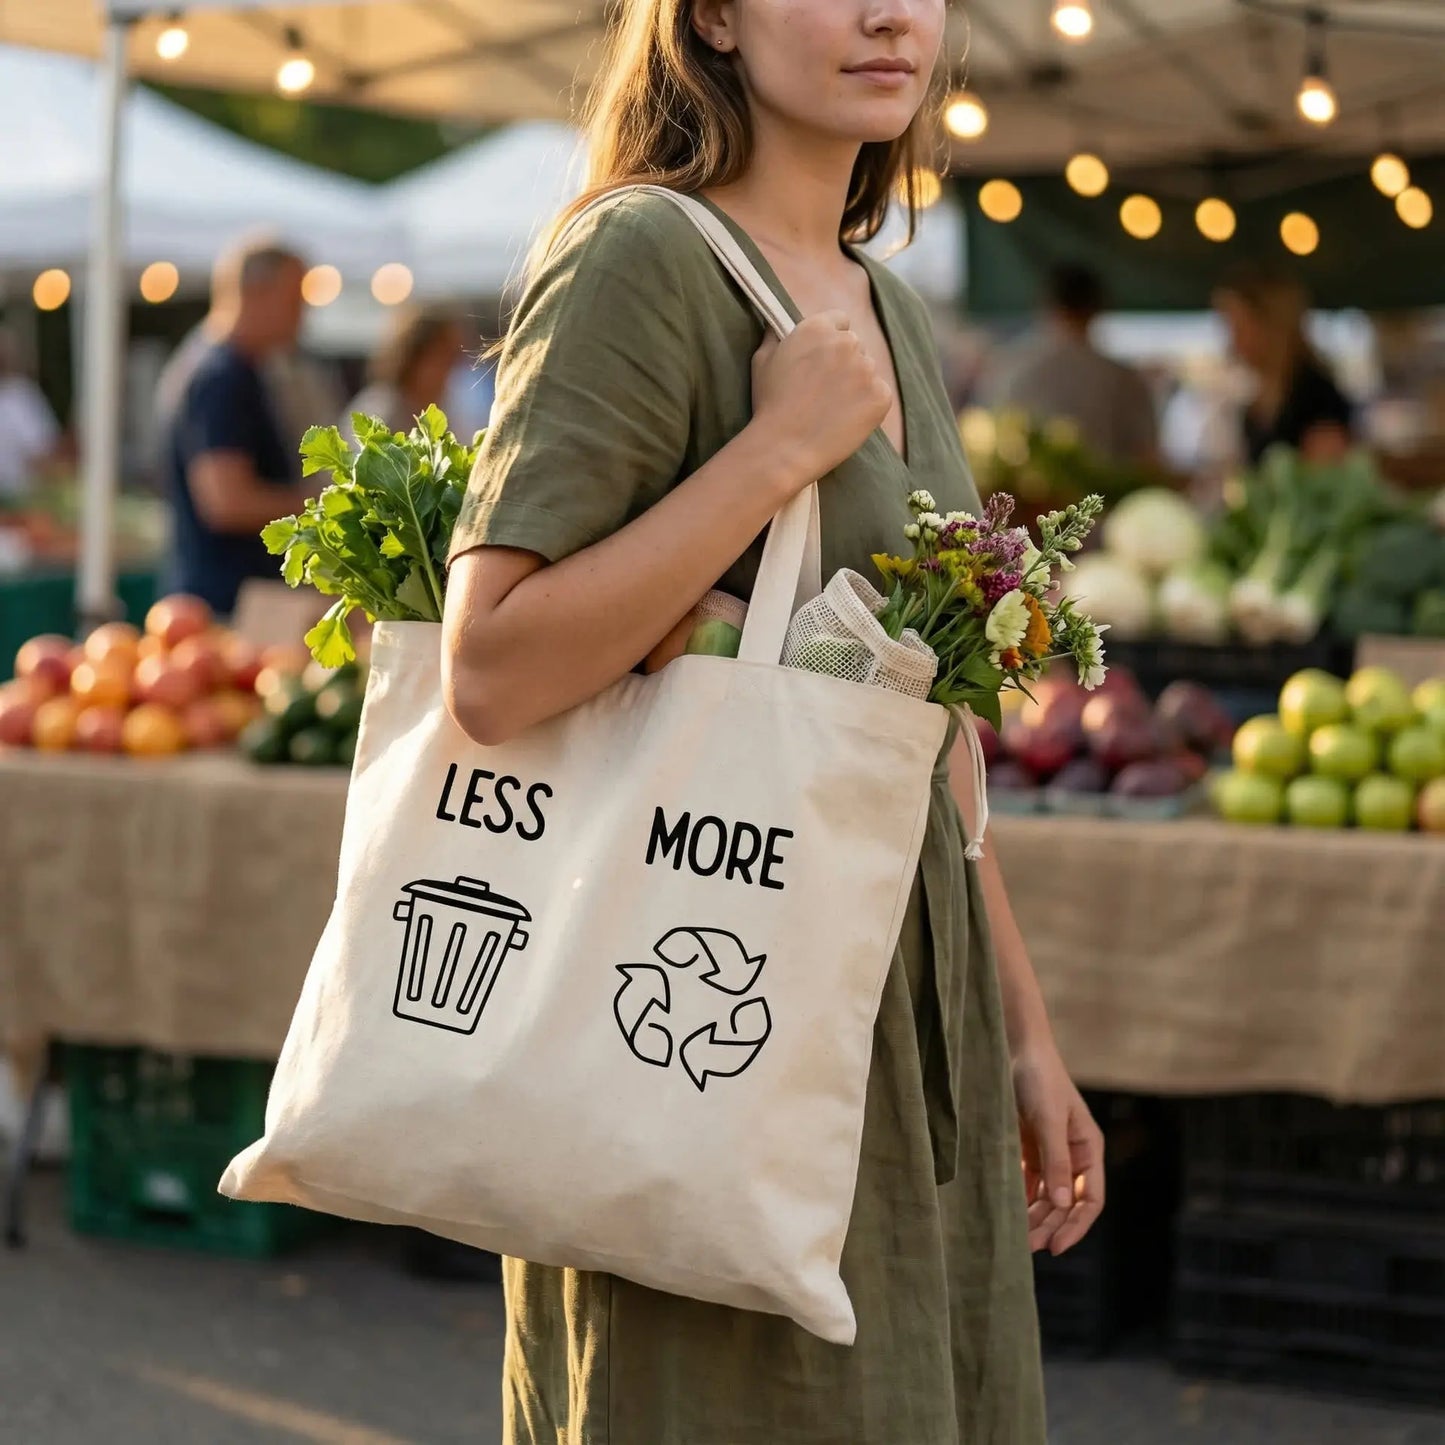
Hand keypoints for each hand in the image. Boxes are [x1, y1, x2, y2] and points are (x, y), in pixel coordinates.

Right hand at [749, 312, 891, 486]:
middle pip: (855, 346)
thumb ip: (775, 336)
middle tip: (824, 391)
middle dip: (844, 363)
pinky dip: (867, 406)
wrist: (785, 448)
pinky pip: (879, 395)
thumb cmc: (769, 406)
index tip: (824, 358)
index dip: (831, 339)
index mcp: (818, 328)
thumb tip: (777, 325)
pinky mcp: (880, 396)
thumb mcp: (762, 361)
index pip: (839, 320)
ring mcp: (867, 369)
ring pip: (867, 371)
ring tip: (831, 409)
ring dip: (856, 385)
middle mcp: (846, 343)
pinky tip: (845, 420)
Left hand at [1012, 1044, 1103, 1254]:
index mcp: (1088, 1149)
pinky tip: (1009, 1213)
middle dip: (1051, 1226)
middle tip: (1027, 1247)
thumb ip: (1055, 1162)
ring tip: (1017, 1237)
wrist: (1015, 1048)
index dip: (1076, 1226)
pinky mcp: (1029, 1146)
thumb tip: (1064, 1205)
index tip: (1055, 1247)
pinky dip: (1021, 1199)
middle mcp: (1073, 1155)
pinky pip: (1029, 1182)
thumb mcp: (1048, 1121)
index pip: (1091, 1200)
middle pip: (1067, 1203)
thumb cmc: (1038, 1079)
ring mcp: (1051, 1152)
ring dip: (1035, 1217)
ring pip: (1048, 1196)